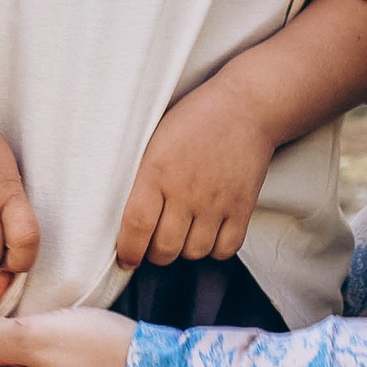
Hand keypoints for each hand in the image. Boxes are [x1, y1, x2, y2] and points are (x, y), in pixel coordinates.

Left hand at [113, 72, 276, 270]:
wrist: (245, 107)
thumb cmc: (195, 119)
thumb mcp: (154, 140)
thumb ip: (140, 176)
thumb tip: (121, 214)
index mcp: (157, 171)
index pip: (137, 225)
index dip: (129, 250)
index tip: (126, 258)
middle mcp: (186, 191)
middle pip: (164, 248)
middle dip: (155, 253)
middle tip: (155, 242)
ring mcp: (216, 202)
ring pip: (194, 252)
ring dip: (184, 249)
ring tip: (182, 232)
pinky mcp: (242, 207)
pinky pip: (225, 249)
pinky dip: (214, 249)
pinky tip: (208, 232)